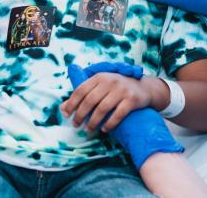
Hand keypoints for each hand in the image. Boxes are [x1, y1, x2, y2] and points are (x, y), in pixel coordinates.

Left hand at [66, 63, 183, 169]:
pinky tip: (104, 129)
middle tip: (76, 125)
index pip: (81, 89)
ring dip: (93, 122)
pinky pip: (118, 115)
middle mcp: (110, 81)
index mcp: (100, 76)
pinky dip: (109, 124)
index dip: (71, 103)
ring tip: (89, 130)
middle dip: (80, 115)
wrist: (144, 88)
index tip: (66, 115)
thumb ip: (83, 95)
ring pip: (102, 109)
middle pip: (90, 100)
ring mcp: (122, 90)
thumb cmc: (117, 89)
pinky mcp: (132, 100)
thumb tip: (62, 109)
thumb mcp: (101, 87)